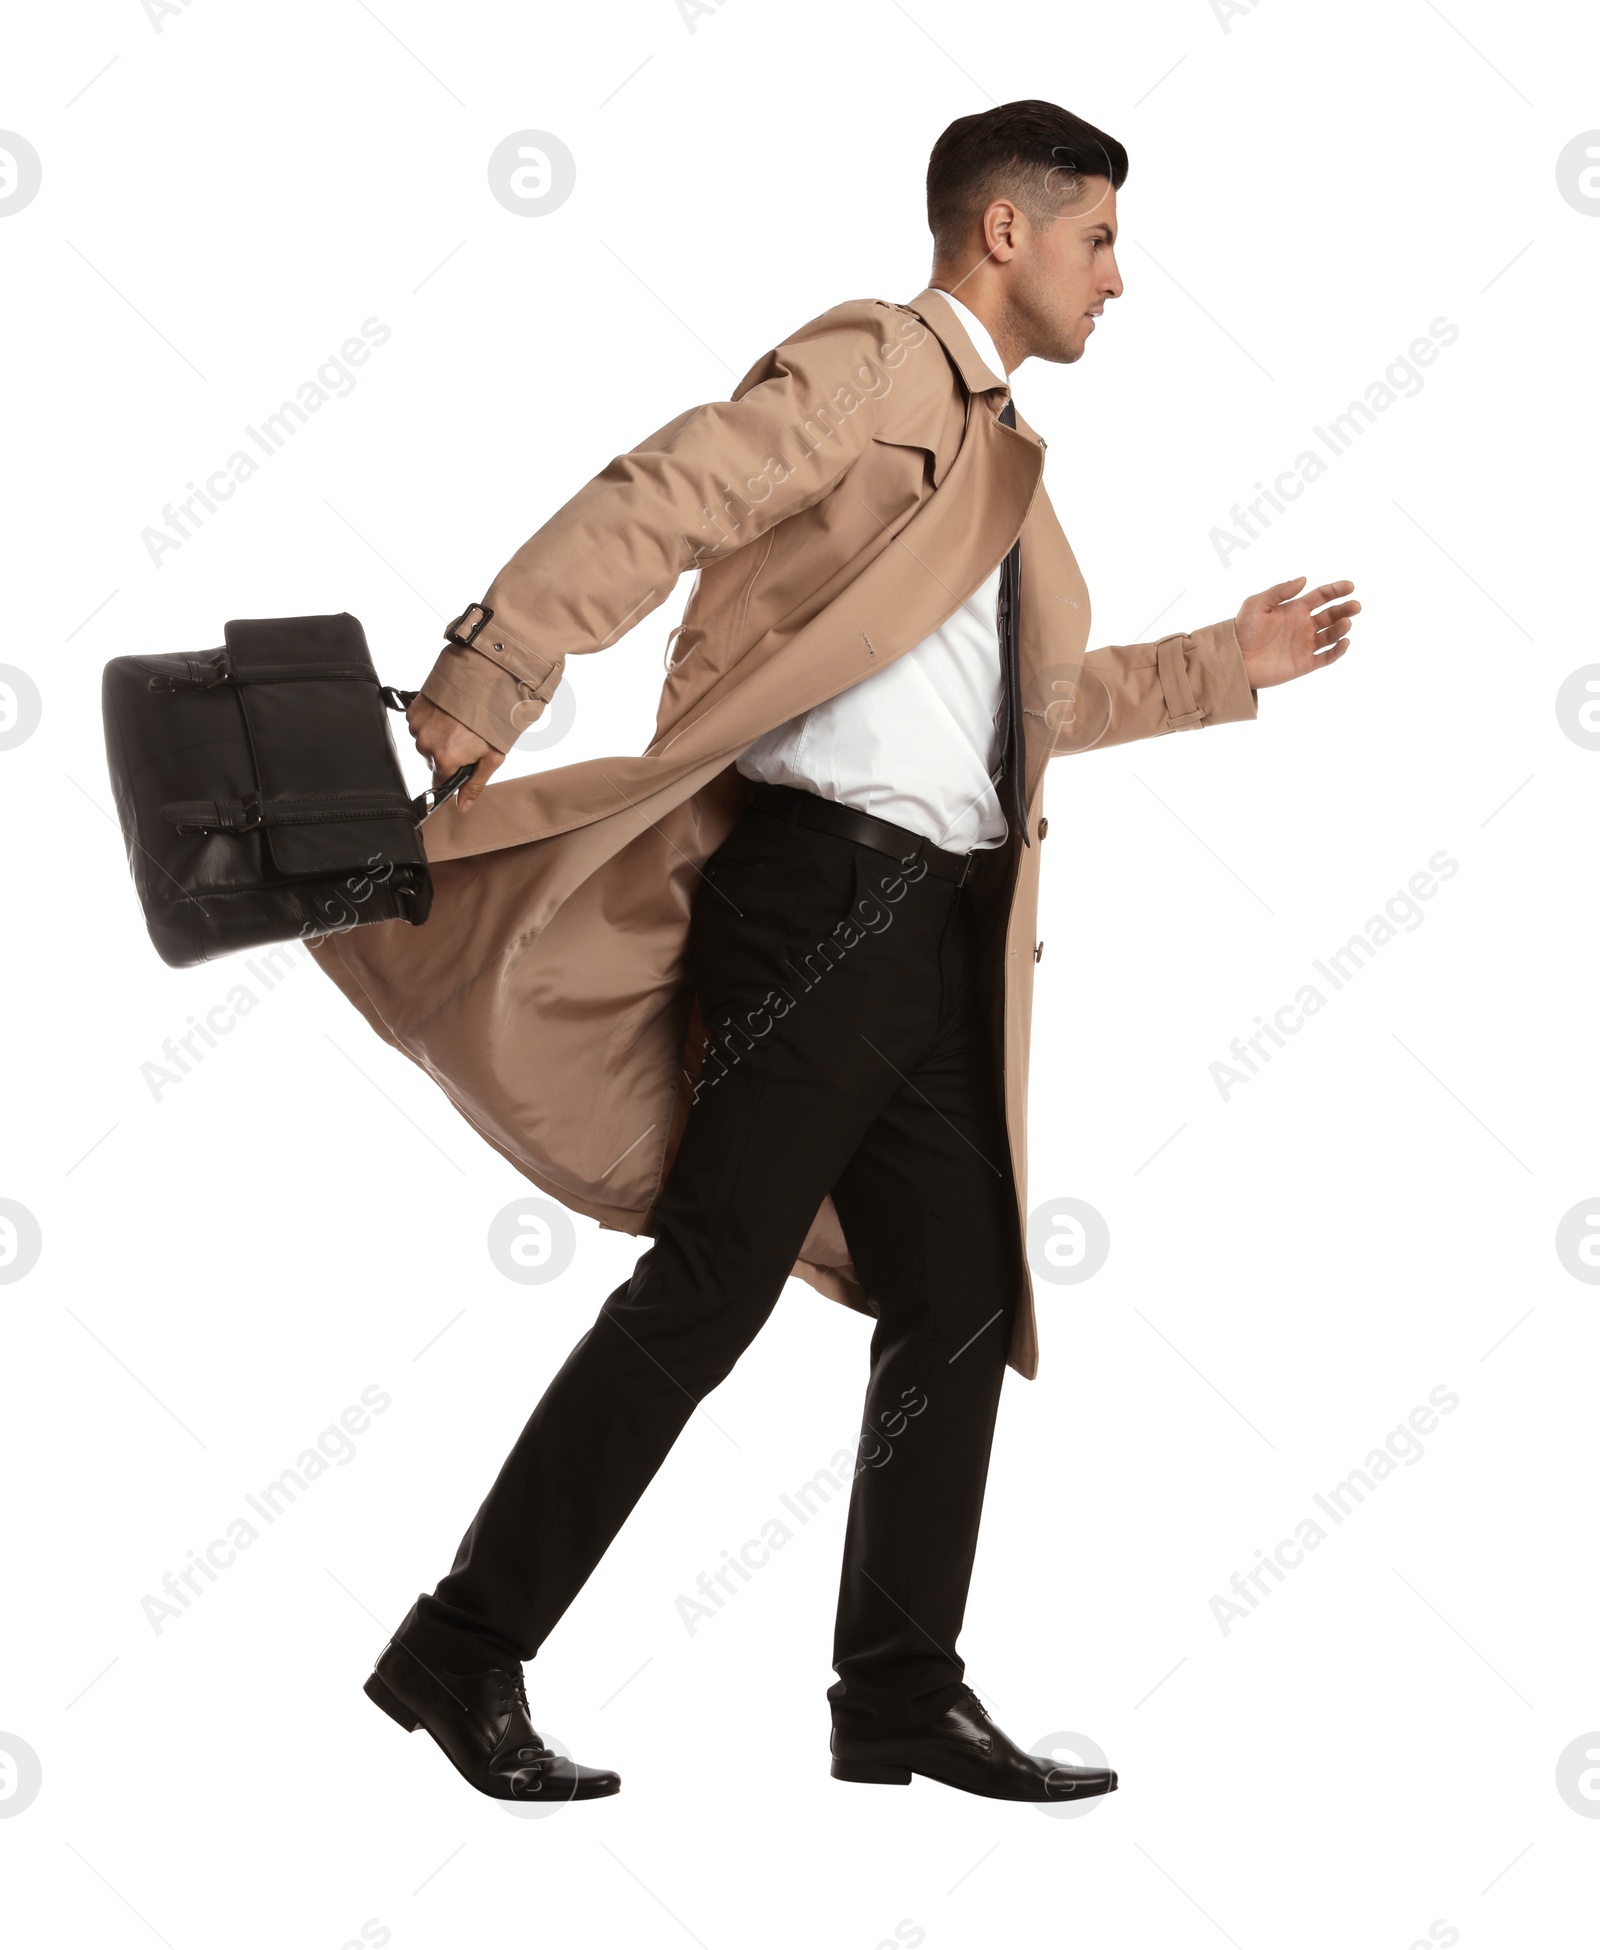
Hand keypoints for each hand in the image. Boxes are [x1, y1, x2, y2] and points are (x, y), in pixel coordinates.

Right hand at [404, 695, 504, 813]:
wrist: (484, 683)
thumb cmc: (491, 721)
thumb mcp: (492, 757)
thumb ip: (475, 784)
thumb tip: (463, 807)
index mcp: (445, 760)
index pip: (440, 781)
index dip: (452, 774)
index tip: (460, 765)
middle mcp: (427, 745)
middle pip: (433, 760)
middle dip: (447, 753)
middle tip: (465, 738)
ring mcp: (418, 727)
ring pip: (425, 741)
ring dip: (438, 736)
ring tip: (457, 724)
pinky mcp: (414, 711)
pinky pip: (419, 724)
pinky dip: (431, 721)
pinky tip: (446, 715)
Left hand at [1234, 577, 1358, 689]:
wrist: (1234, 658)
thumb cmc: (1242, 629)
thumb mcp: (1258, 603)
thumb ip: (1281, 591)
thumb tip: (1304, 579)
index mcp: (1295, 609)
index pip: (1322, 596)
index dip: (1336, 590)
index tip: (1350, 586)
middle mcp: (1303, 625)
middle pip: (1331, 614)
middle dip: (1345, 609)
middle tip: (1355, 606)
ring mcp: (1305, 644)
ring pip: (1331, 634)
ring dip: (1341, 628)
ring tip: (1346, 622)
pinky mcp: (1304, 663)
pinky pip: (1327, 657)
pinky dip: (1337, 650)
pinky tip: (1344, 642)